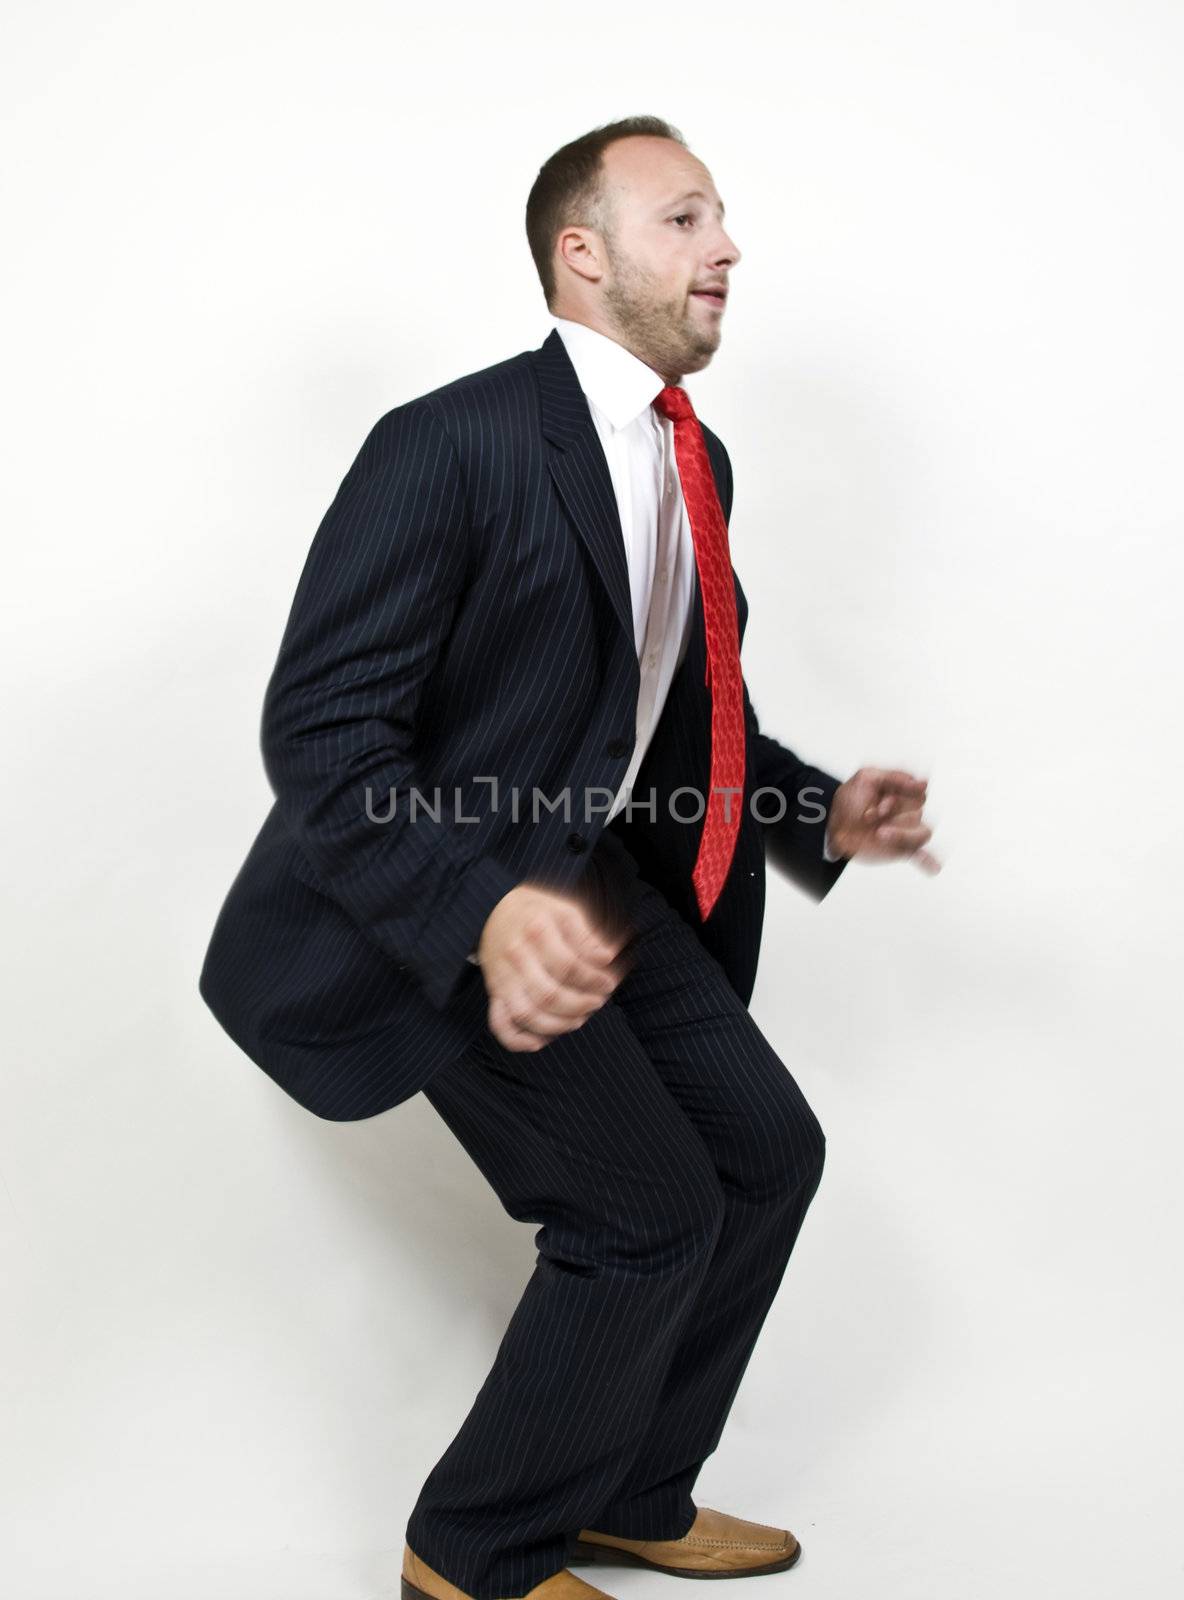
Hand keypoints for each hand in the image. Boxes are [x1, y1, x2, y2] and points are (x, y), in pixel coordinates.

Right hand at [475, 882, 629, 1051]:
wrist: (492, 910)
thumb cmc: (536, 912)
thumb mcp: (565, 911)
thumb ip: (586, 936)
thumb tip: (606, 958)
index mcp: (536, 931)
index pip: (569, 965)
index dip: (593, 979)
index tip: (609, 983)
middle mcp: (516, 956)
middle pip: (549, 994)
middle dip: (580, 1005)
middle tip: (598, 1002)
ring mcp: (502, 977)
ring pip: (527, 1014)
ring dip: (558, 1025)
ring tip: (578, 1019)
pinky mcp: (494, 993)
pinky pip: (499, 1024)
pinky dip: (517, 1040)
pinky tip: (539, 1043)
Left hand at [826, 767, 940, 872]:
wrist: (832, 824)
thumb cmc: (852, 799)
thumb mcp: (867, 777)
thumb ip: (895, 777)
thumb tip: (923, 783)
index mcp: (903, 792)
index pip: (919, 792)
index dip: (900, 798)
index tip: (879, 804)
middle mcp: (908, 811)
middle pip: (918, 813)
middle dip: (894, 815)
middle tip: (868, 816)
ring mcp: (906, 831)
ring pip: (923, 833)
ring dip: (902, 834)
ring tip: (879, 834)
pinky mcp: (901, 849)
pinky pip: (922, 856)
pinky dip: (929, 861)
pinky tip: (934, 867)